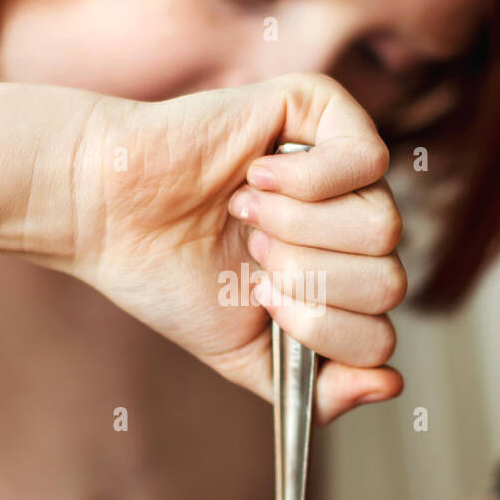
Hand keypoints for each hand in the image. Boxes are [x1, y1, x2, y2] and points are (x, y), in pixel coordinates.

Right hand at [65, 73, 405, 423]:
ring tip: (247, 214)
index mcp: (340, 281)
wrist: (110, 214)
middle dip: (308, 281)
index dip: (319, 328)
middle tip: (250, 253)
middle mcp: (352, 223)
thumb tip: (390, 383)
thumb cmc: (172, 276)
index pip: (380, 335)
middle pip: (388, 282)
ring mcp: (344, 166)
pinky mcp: (324, 110)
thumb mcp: (246, 355)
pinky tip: (255, 176)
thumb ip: (315, 389)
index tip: (257, 295)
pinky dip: (309, 181)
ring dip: (300, 232)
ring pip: (383, 227)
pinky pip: (368, 160)